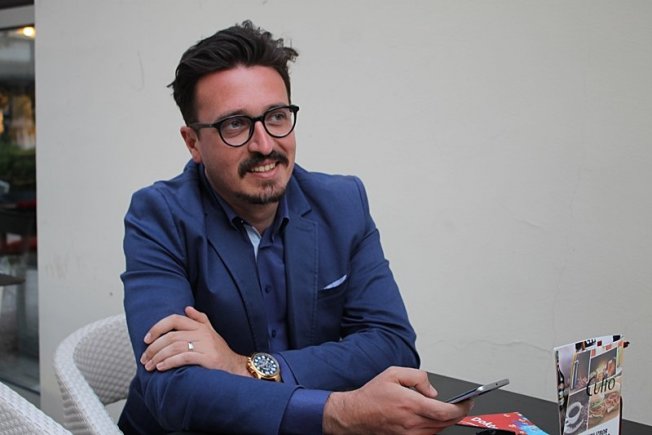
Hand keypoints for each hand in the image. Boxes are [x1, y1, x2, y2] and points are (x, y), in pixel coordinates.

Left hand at [140, 306, 249, 376]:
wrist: (237, 368)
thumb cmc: (220, 352)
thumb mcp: (211, 332)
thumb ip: (200, 320)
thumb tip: (187, 308)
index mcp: (200, 326)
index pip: (174, 319)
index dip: (157, 327)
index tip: (146, 339)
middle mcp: (202, 333)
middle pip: (171, 336)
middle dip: (154, 347)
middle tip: (144, 358)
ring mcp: (206, 345)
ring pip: (175, 347)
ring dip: (158, 357)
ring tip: (149, 366)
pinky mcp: (208, 358)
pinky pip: (184, 357)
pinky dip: (170, 362)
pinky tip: (161, 367)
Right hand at [323, 366, 472, 433]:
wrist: (355, 415)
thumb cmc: (372, 395)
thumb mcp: (393, 373)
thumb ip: (417, 376)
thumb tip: (432, 390)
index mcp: (410, 404)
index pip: (445, 411)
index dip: (461, 408)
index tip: (468, 402)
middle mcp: (412, 422)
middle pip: (445, 422)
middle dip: (457, 413)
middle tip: (463, 405)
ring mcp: (410, 434)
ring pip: (439, 430)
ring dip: (446, 420)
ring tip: (446, 409)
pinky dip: (435, 426)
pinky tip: (432, 417)